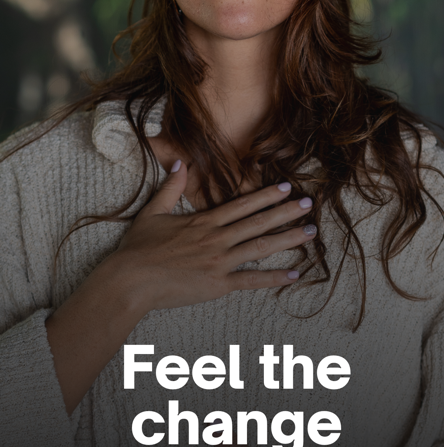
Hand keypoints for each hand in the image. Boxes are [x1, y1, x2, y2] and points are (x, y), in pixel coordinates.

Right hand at [117, 162, 316, 315]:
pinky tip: (294, 275)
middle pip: (258, 222)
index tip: (285, 187)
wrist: (130, 280)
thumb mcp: (152, 212)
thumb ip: (170, 188)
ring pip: (260, 247)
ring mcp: (219, 261)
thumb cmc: (138, 249)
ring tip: (310, 232)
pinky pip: (251, 281)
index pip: (241, 205)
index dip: (265, 195)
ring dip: (287, 239)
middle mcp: (216, 238)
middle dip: (286, 212)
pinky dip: (274, 278)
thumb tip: (179, 161)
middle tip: (310, 205)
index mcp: (203, 222)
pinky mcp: (217, 284)